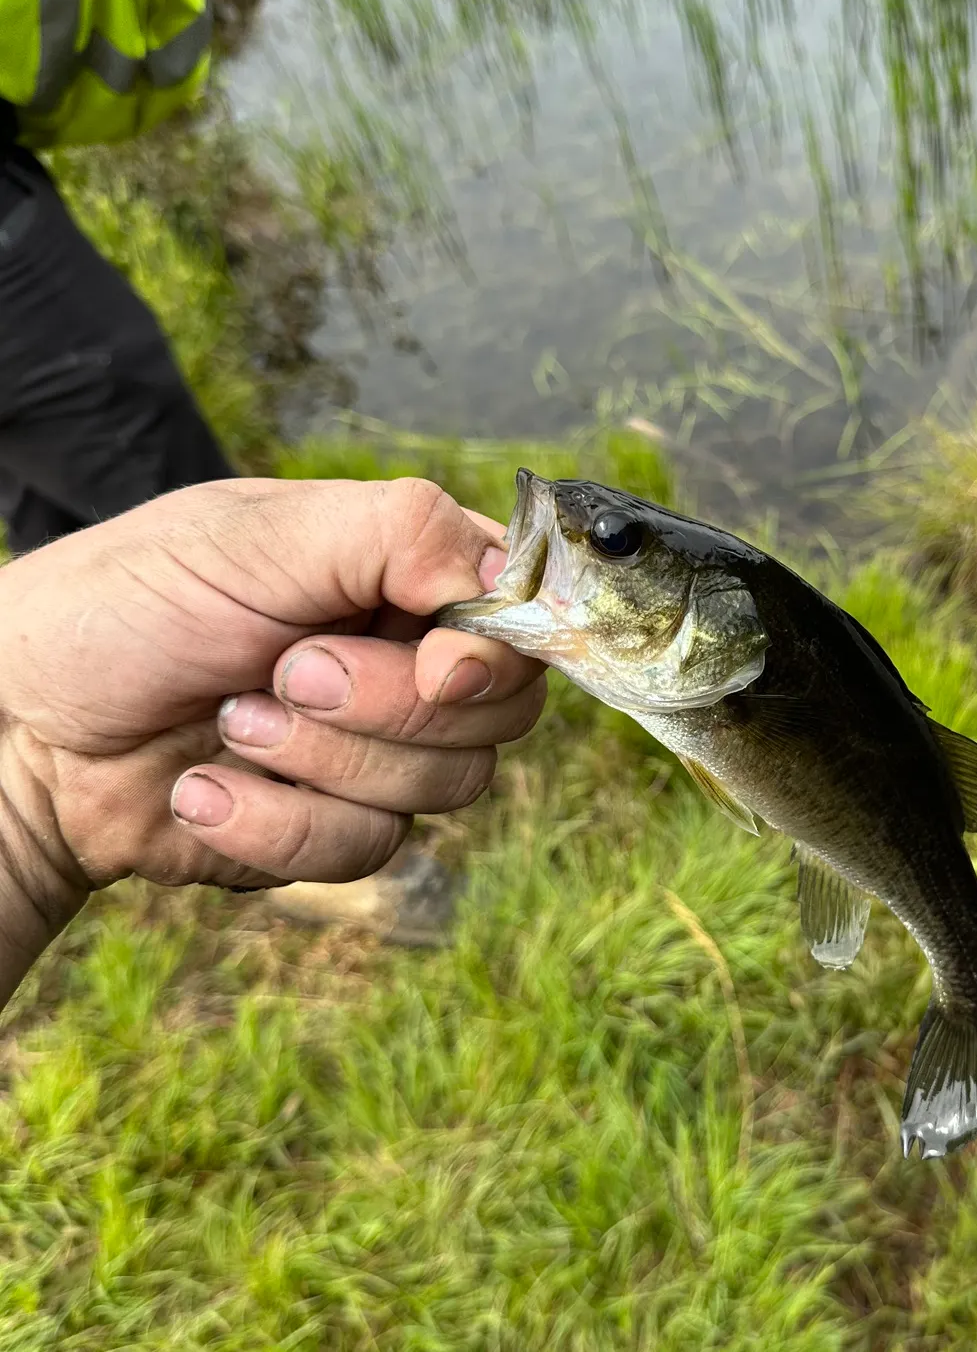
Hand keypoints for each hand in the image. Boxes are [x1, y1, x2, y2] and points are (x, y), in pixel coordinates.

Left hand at [0, 478, 546, 1005]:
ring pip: (448, 788)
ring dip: (321, 763)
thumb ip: (398, 533)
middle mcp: (412, 660)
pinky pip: (369, 851)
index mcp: (406, 574)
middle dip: (385, 706)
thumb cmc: (126, 606)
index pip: (520, 613)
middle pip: (501, 712)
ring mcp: (383, 750)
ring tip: (226, 723)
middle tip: (281, 672)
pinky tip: (202, 792)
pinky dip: (276, 827)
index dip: (496, 651)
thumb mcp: (256, 538)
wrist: (22, 732)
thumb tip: (505, 588)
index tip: (437, 662)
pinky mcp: (340, 827)